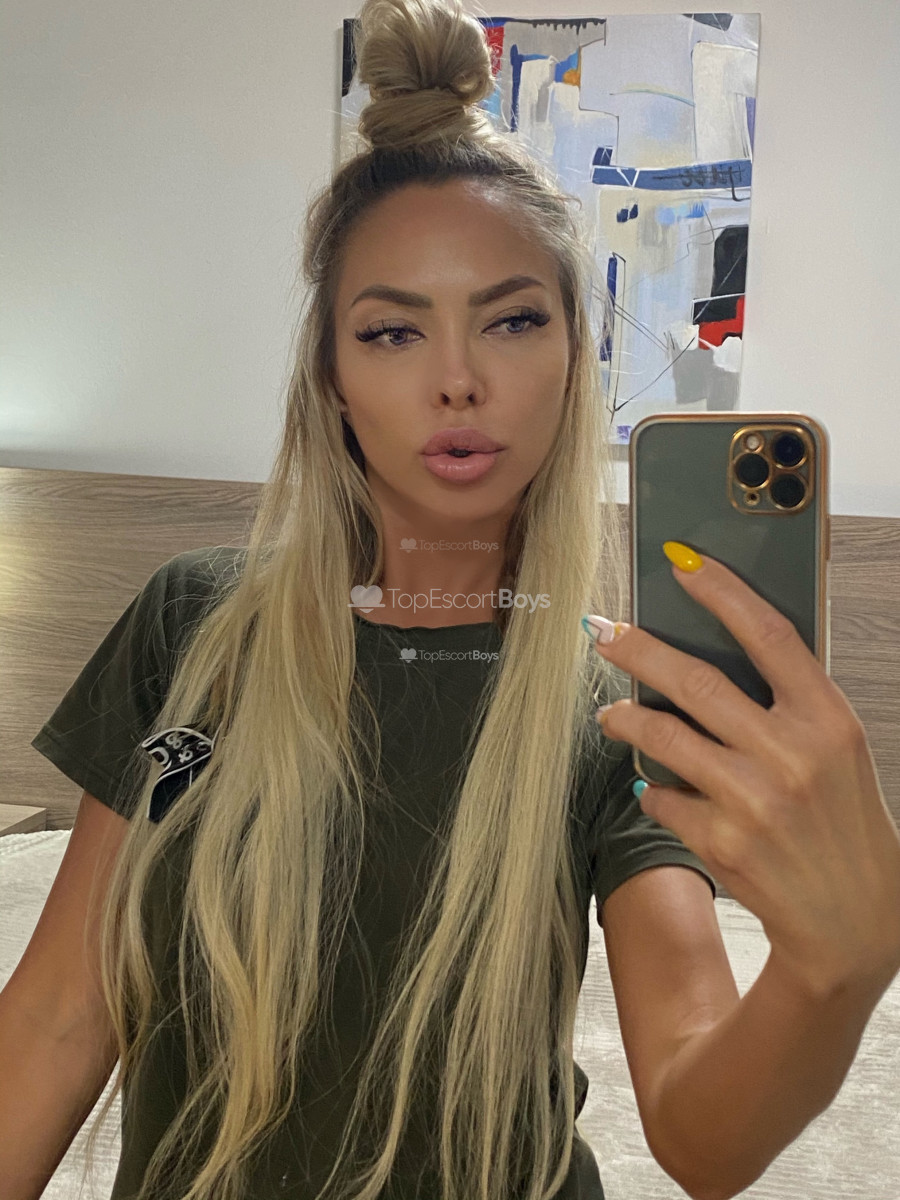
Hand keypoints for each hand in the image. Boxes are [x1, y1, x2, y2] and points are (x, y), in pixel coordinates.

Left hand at [588, 543, 899, 1000]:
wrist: (855, 922)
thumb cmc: (843, 823)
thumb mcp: (838, 752)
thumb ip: (788, 705)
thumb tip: (712, 654)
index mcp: (830, 721)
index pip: (770, 635)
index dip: (723, 592)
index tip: (681, 562)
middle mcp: (793, 755)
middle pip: (697, 681)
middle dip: (638, 649)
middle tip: (601, 631)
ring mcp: (755, 801)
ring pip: (665, 737)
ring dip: (627, 719)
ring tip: (610, 713)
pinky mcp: (723, 843)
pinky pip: (664, 796)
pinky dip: (654, 787)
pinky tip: (657, 786)